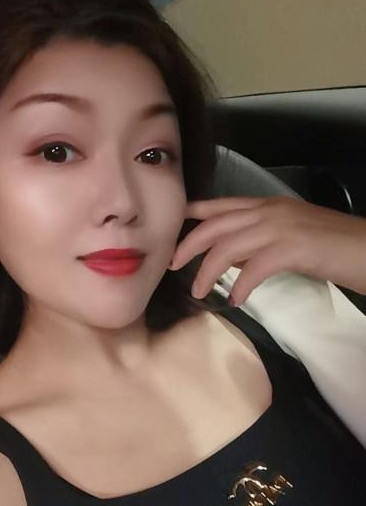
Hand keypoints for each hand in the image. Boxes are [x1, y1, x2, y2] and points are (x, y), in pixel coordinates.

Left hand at [168, 196, 365, 303]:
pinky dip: (240, 285)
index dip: (194, 214)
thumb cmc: (332, 246)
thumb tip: (231, 258)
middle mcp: (270, 211)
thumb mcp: (290, 236)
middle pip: (216, 225)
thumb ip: (260, 241)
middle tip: (172, 265)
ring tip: (199, 292)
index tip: (173, 227)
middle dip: (189, 245)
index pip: (222, 205)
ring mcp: (280, 227)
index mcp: (268, 205)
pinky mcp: (293, 248)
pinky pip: (254, 267)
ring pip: (228, 246)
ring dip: (207, 271)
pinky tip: (236, 300)